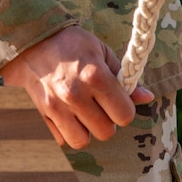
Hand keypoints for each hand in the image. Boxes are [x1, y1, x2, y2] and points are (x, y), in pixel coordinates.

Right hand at [0, 25, 154, 149]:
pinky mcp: (44, 114)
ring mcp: (57, 106)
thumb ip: (124, 77)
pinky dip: (68, 131)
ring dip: (88, 130)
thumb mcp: (102, 52)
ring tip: (86, 113)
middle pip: (106, 132)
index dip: (125, 110)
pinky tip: (69, 113)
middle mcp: (76, 94)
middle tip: (101, 106)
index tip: (119, 101)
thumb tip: (147, 98)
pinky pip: (63, 139)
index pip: (124, 114)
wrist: (34, 40)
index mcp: (95, 76)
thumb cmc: (73, 44)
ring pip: (83, 141)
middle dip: (108, 121)